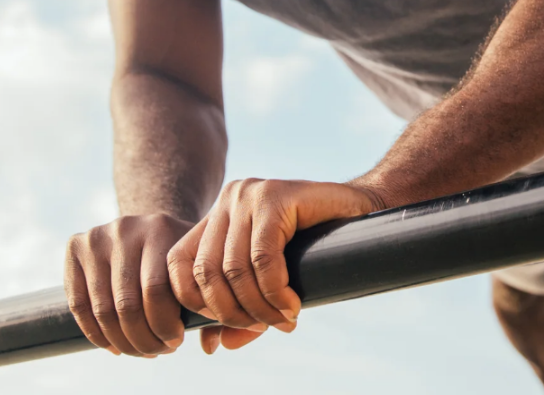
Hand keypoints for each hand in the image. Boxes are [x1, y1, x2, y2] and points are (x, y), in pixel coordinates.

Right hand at [64, 213, 195, 356]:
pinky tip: (115, 345)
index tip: (176, 342)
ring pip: (103, 310)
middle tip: (157, 351)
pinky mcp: (75, 248)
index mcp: (160, 228)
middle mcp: (125, 228)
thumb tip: (209, 345)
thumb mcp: (196, 266)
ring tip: (140, 350)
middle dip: (144, 339)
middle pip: (127, 305)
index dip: (165, 326)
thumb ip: (208, 302)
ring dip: (122, 342)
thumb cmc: (178, 257)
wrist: (148, 227)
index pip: (156, 291)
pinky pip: (80, 305)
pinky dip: (97, 334)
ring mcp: (96, 237)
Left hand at [168, 178, 388, 353]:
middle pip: (206, 272)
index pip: (179, 264)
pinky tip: (292, 305)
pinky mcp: (275, 196)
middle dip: (232, 312)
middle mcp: (227, 201)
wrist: (364, 212)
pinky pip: (263, 259)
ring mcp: (248, 195)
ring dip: (259, 307)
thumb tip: (212, 347)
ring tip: (283, 320)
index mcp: (218, 217)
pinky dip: (275, 292)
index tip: (228, 326)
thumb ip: (239, 310)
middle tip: (265, 327)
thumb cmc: (316, 250)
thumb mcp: (269, 283)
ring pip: (234, 269)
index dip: (197, 303)